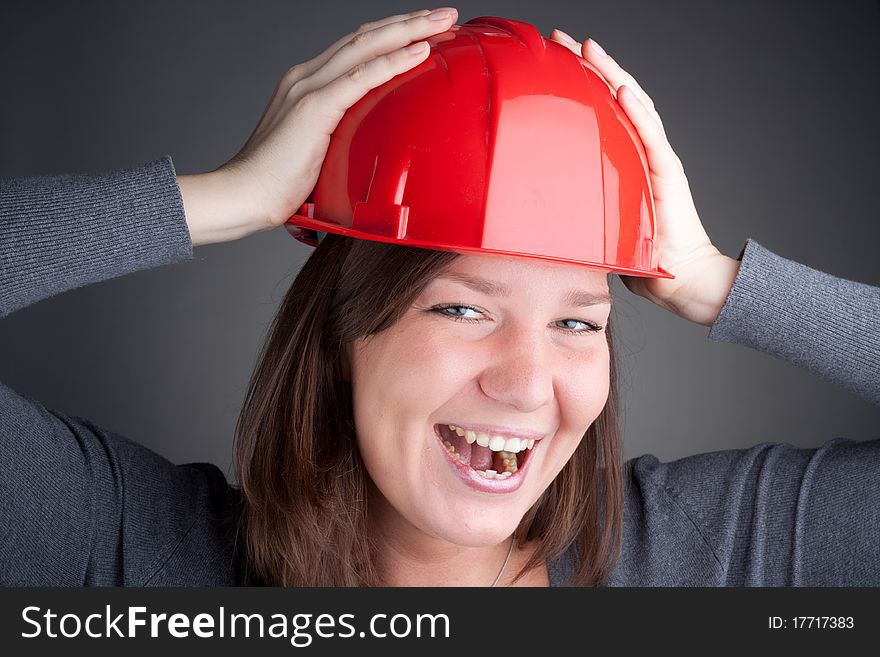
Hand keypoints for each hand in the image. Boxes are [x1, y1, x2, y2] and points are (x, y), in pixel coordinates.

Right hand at [179, 7, 458, 246]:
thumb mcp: (317, 153)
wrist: (245, 194)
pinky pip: (360, 77)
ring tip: (441, 22)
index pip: (356, 49)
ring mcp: (308, 88)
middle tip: (444, 13)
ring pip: (365, 47)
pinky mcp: (314, 108)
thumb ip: (339, 139)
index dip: (390, 35)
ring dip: (407, 31)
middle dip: (407, 22)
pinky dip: (392, 62)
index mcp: (307, 85)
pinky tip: (418, 51)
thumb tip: (367, 150)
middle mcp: (306, 77)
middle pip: (365, 37)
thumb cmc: (278, 183)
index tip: (423, 30)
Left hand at [549, 29, 740, 327]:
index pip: (599, 111)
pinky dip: (638, 112)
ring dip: (611, 75)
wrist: (680, 277)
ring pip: (633, 106)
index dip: (577, 85)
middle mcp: (640, 151)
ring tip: (588, 49)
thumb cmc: (641, 256)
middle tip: (559, 40)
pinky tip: (622, 90)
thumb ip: (576, 207)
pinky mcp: (668, 174)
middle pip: (614, 97)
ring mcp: (656, 159)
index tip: (549, 63)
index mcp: (622, 159)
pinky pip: (651, 138)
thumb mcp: (597, 225)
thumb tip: (534, 210)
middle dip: (588, 66)